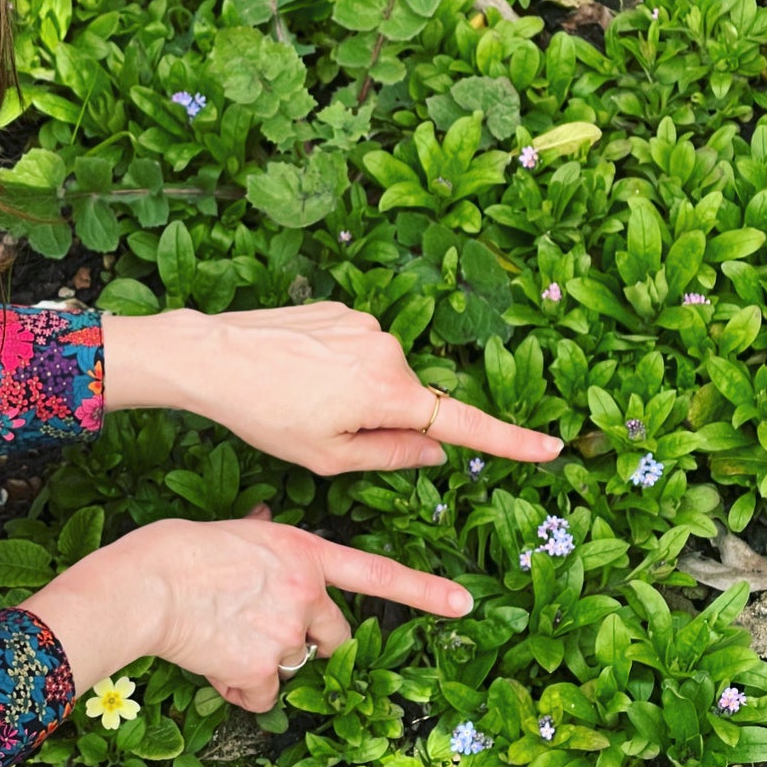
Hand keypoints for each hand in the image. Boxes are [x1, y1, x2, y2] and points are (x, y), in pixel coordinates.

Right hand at [24, 504, 473, 712]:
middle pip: (333, 636)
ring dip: (266, 663)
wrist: (151, 584)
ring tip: (221, 639)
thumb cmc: (182, 549)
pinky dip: (242, 688)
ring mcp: (289, 633)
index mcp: (304, 552)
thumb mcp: (234, 529)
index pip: (376, 573)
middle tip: (265, 632)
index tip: (463, 604)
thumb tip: (262, 516)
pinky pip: (263, 694)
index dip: (422, 591)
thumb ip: (260, 534)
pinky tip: (214, 664)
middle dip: (310, 642)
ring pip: (293, 665)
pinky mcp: (263, 669)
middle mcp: (307, 593)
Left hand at [103, 303, 561, 474]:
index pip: (462, 424)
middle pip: (407, 399)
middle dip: (380, 420)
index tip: (552, 447)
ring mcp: (365, 323)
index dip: (509, 440)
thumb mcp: (328, 457)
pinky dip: (336, 366)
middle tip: (320, 428)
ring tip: (298, 397)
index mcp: (391, 393)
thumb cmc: (266, 415)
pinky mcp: (341, 308)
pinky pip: (354, 348)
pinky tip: (295, 370)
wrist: (214, 355)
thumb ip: (391, 455)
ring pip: (378, 374)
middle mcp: (389, 349)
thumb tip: (434, 452)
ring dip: (354, 391)